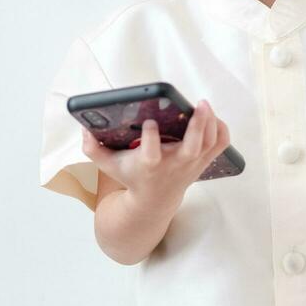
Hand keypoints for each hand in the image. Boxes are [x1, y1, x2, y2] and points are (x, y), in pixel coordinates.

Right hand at [80, 99, 230, 208]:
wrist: (154, 201)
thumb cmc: (131, 176)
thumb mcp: (108, 165)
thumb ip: (93, 149)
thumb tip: (83, 130)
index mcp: (150, 166)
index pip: (152, 154)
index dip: (150, 138)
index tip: (148, 122)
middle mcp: (174, 165)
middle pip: (192, 148)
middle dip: (197, 126)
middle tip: (197, 104)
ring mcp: (192, 164)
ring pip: (209, 144)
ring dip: (210, 123)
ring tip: (203, 104)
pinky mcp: (203, 161)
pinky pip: (220, 145)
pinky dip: (221, 130)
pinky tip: (213, 117)